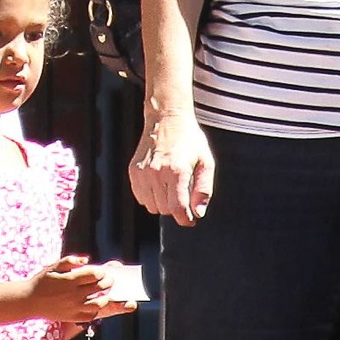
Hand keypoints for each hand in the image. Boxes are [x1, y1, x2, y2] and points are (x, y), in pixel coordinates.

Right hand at [29, 254, 123, 325]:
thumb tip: (86, 260)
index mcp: (70, 280)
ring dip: (104, 297)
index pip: (95, 275)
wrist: (29, 301)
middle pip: (100, 287)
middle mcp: (74, 294)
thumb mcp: (53, 267)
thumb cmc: (42, 281)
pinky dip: (95, 310)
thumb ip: (69, 261)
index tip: (99, 272)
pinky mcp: (73, 317)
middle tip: (106, 280)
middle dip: (106, 282)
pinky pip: (90, 315)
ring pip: (99, 303)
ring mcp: (74, 307)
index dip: (100, 272)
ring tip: (102, 294)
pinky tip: (93, 305)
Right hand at [129, 111, 214, 225]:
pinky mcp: (133, 171)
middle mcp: (157, 173)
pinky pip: (141, 197)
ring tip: (171, 188)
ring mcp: (142, 172)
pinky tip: (159, 185)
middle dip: (176, 209)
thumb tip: (198, 213)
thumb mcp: (206, 162)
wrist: (167, 119)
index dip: (185, 219)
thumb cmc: (189, 140)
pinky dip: (150, 197)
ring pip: (151, 207)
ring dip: (163, 204)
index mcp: (177, 171)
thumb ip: (204, 189)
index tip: (191, 220)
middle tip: (184, 197)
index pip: (177, 208)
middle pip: (165, 210)